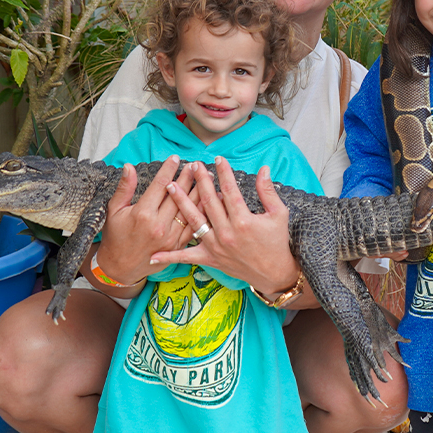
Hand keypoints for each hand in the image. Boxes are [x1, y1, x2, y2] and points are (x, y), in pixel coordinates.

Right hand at [94, 157, 196, 286]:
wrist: (120, 266)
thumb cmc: (116, 236)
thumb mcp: (114, 210)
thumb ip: (125, 188)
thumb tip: (129, 167)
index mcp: (142, 213)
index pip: (159, 185)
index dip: (169, 169)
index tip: (175, 158)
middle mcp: (158, 225)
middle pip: (177, 196)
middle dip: (188, 177)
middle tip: (195, 164)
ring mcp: (170, 237)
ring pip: (189, 210)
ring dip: (199, 192)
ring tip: (206, 178)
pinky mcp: (177, 246)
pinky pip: (193, 226)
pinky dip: (202, 213)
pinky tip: (208, 202)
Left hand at [152, 157, 301, 295]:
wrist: (273, 273)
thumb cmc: (277, 242)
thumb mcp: (279, 214)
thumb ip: (268, 191)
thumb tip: (264, 169)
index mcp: (243, 220)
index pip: (230, 190)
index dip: (223, 173)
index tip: (217, 159)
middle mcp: (226, 232)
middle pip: (209, 201)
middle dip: (199, 181)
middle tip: (192, 165)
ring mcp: (215, 246)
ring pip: (194, 220)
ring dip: (180, 202)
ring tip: (170, 185)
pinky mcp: (210, 258)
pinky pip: (186, 257)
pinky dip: (169, 257)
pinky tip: (153, 255)